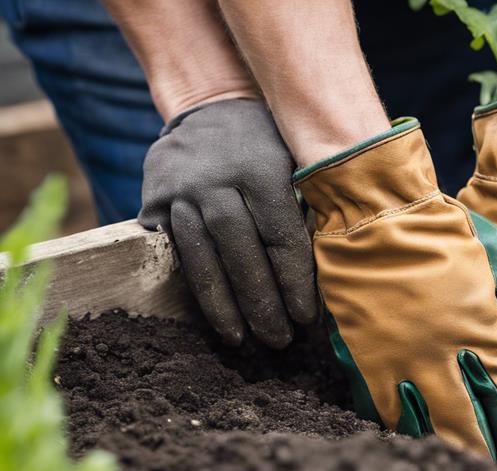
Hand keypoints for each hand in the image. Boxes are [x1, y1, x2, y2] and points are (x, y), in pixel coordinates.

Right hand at [139, 98, 317, 347]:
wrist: (213, 103)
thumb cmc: (272, 141)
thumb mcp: (298, 157)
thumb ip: (311, 204)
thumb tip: (339, 266)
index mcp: (260, 170)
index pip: (281, 238)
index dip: (295, 283)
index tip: (308, 317)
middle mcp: (215, 181)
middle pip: (240, 253)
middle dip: (261, 302)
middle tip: (279, 340)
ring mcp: (179, 191)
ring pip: (201, 257)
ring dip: (221, 304)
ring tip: (241, 339)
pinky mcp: (154, 200)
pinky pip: (176, 251)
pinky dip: (193, 284)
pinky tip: (211, 312)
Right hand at [295, 120, 496, 462]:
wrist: (378, 213)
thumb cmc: (456, 235)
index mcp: (485, 333)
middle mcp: (442, 357)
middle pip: (478, 432)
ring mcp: (399, 364)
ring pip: (431, 433)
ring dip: (458, 455)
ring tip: (478, 467)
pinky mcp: (365, 364)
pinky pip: (388, 416)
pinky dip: (412, 434)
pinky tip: (428, 442)